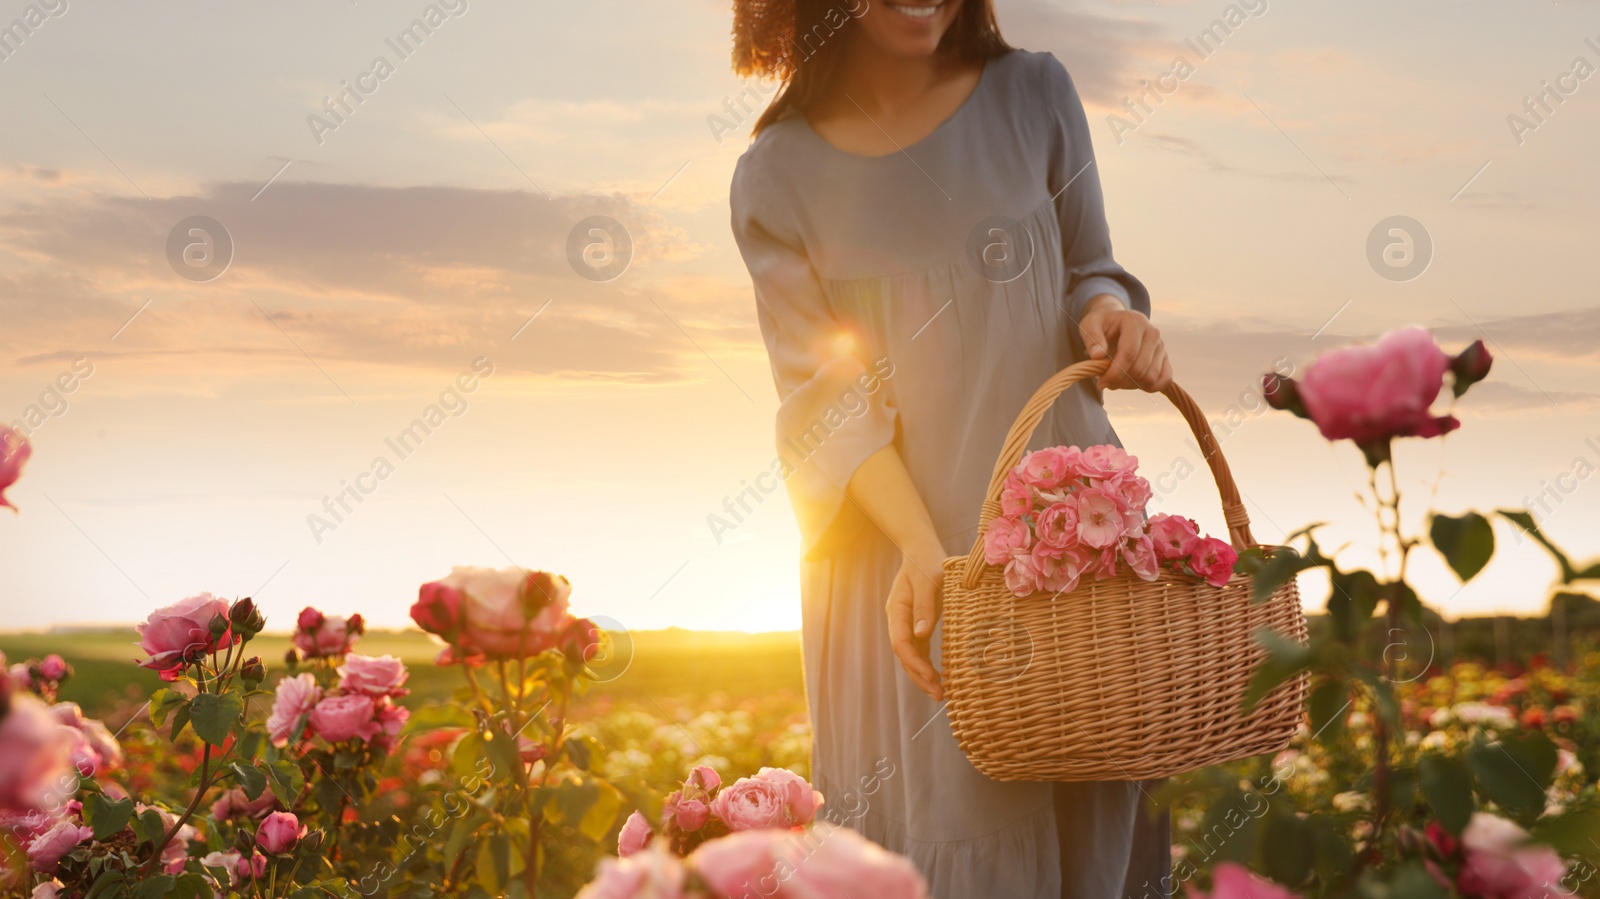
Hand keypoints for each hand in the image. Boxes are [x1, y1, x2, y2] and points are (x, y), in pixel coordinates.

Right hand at [885, 541, 945, 701]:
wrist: (921, 550)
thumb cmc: (927, 562)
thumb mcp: (929, 580)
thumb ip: (925, 606)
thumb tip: (922, 634)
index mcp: (897, 609)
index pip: (901, 643)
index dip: (916, 663)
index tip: (933, 677)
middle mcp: (898, 620)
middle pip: (904, 655)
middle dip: (919, 677)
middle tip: (939, 695)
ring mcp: (905, 624)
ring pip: (910, 656)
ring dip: (922, 675)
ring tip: (940, 693)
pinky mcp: (916, 624)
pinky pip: (918, 649)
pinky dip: (926, 664)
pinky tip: (938, 677)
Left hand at [1079, 295, 1171, 392]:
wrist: (1116, 322)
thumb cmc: (1102, 325)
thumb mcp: (1090, 326)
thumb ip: (1092, 339)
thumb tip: (1098, 356)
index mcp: (1135, 322)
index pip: (1129, 353)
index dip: (1115, 373)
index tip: (1101, 383)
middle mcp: (1152, 333)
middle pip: (1140, 368)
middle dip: (1120, 381)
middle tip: (1105, 382)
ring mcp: (1161, 346)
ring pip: (1150, 377)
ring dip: (1131, 385)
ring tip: (1117, 379)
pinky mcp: (1165, 358)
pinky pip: (1165, 380)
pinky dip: (1148, 387)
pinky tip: (1132, 383)